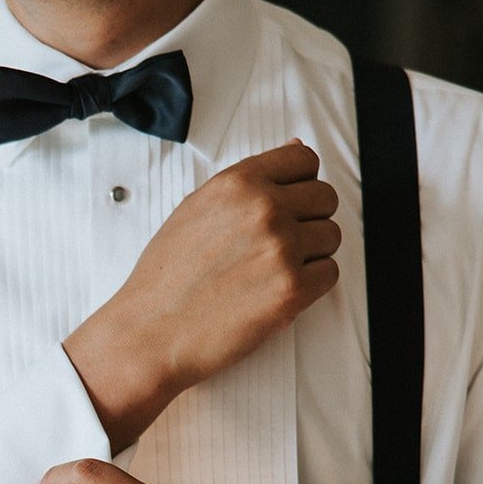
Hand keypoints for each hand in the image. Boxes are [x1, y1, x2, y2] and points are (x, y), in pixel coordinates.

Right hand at [63, 140, 340, 451]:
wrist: (150, 333)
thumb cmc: (166, 279)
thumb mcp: (196, 210)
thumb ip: (247, 183)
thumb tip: (293, 150)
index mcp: (238, 184)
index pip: (304, 160)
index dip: (301, 183)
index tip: (290, 202)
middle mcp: (263, 210)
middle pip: (325, 198)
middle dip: (308, 219)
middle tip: (278, 245)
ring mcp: (281, 249)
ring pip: (331, 236)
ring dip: (310, 254)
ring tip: (271, 271)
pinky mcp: (292, 289)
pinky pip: (330, 273)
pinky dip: (311, 284)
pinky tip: (276, 291)